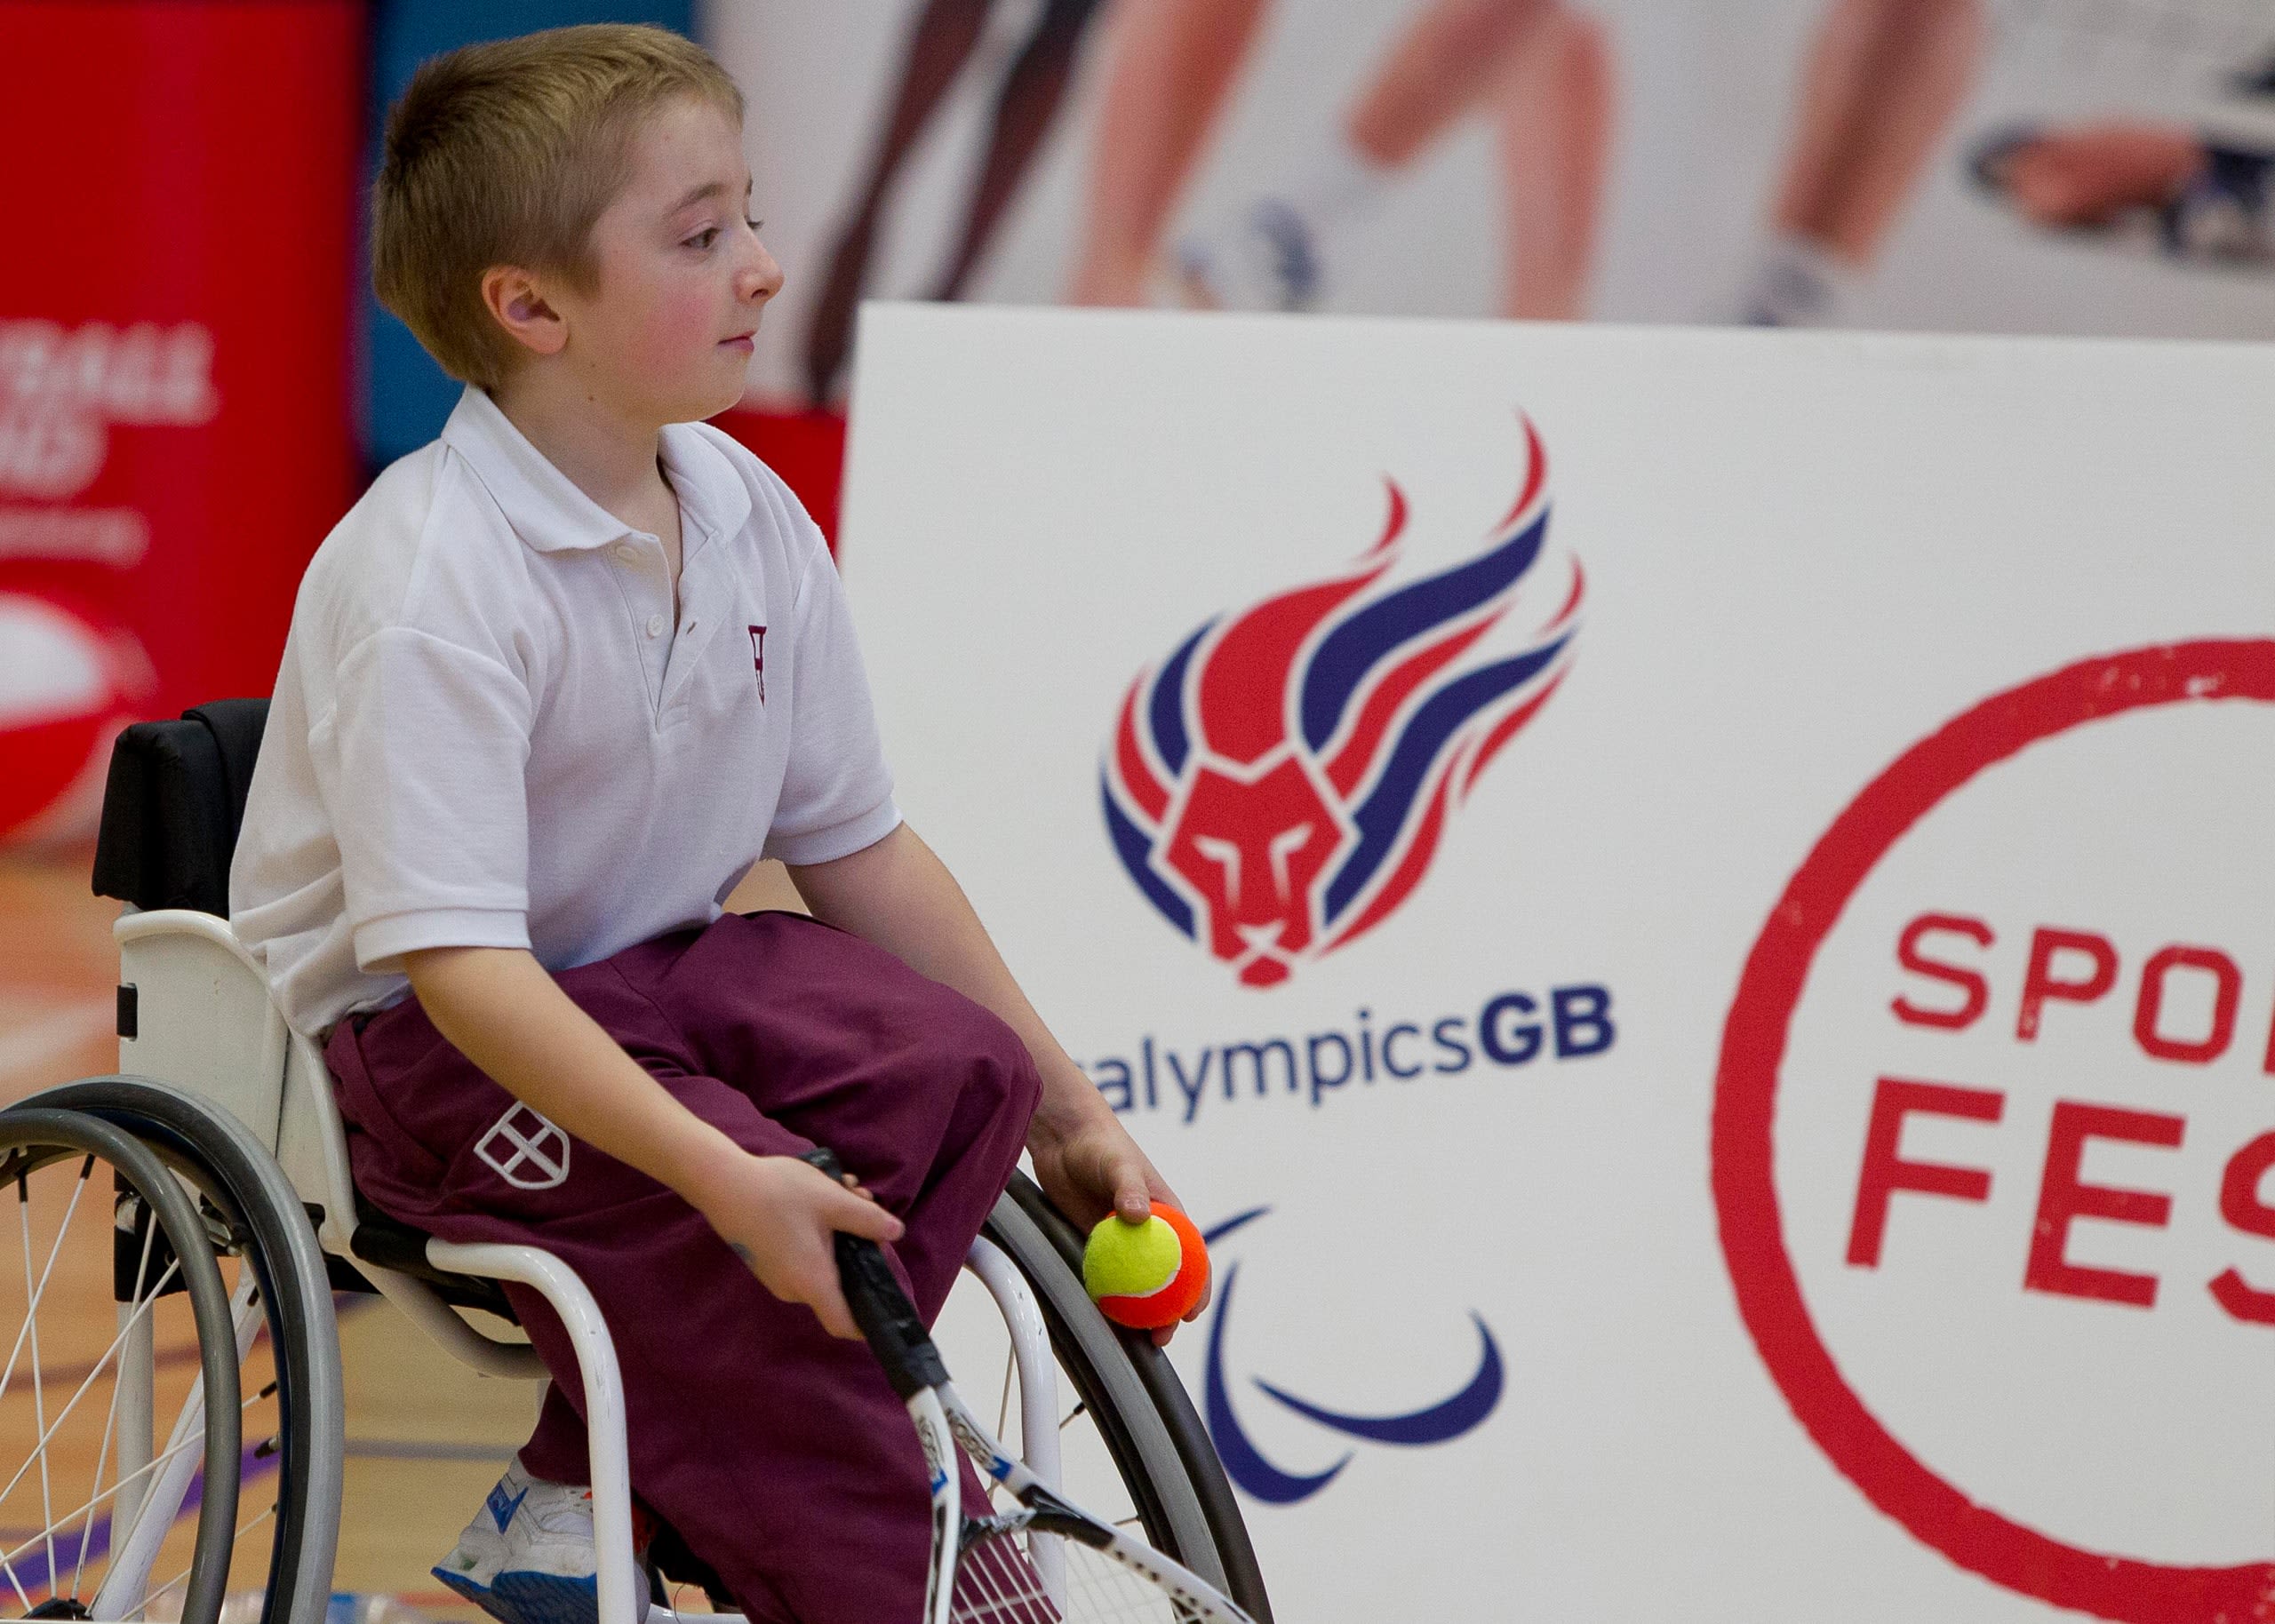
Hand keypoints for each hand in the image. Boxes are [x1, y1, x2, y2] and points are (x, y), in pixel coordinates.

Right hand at [689, 1152, 902, 1339]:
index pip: (843, 1324)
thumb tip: (896, 1233)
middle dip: (859, 1245)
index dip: (866, 1324)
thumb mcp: (832, 1200)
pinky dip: (818, 1233)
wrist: (722, 1183)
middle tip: (862, 1201)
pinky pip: (802, 1257)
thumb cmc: (779, 1193)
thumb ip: (868, 1219)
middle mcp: (793, 1288)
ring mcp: (776, 1277)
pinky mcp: (766, 1262)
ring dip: (839, 1232)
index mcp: (812, 1281)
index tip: (884, 1307)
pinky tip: (819, 1196)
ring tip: (842, 1188)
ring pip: (821, 1264)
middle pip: (838, 1283)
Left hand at [1028, 1096, 1209, 1344]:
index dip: (1197, 1287)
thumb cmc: (1101, 1145)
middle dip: (1167, 1313)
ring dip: (1137, 1313)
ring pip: (1134, 1285)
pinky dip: (1106, 1298)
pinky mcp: (1095, 1244)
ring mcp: (1121, 1241)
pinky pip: (1103, 1277)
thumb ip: (1128, 1188)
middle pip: (1164, 1280)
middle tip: (1160, 1337)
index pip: (1192, 1257)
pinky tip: (1100, 1319)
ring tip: (1131, 1338)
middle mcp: (1148, 1233)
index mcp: (1168, 1216)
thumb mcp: (1118, 1164)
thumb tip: (1139, 1216)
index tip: (1193, 1311)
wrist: (1064, 1139)